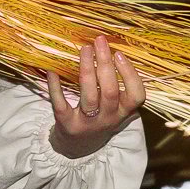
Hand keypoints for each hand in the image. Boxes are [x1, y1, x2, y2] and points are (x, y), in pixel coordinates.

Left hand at [45, 35, 144, 157]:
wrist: (77, 147)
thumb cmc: (98, 117)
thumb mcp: (114, 107)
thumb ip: (115, 85)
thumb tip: (108, 49)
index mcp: (123, 112)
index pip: (137, 96)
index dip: (130, 75)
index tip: (120, 54)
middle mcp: (108, 118)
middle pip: (110, 91)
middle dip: (105, 64)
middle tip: (99, 41)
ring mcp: (87, 123)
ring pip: (89, 96)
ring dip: (87, 70)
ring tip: (84, 49)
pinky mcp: (67, 124)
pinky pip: (61, 104)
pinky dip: (55, 87)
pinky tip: (52, 70)